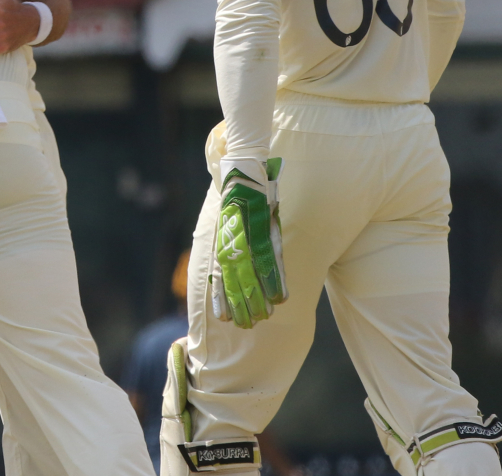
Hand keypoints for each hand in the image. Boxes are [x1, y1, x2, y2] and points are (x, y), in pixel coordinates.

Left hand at [212, 157, 287, 328]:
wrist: (240, 175)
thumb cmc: (234, 200)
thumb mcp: (225, 224)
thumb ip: (226, 244)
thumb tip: (223, 263)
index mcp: (222, 245)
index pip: (220, 278)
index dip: (221, 298)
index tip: (223, 318)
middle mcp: (233, 247)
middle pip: (237, 284)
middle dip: (242, 306)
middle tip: (247, 326)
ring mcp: (249, 242)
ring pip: (254, 278)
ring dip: (260, 300)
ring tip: (265, 318)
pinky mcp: (264, 234)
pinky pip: (271, 263)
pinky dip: (276, 281)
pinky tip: (281, 298)